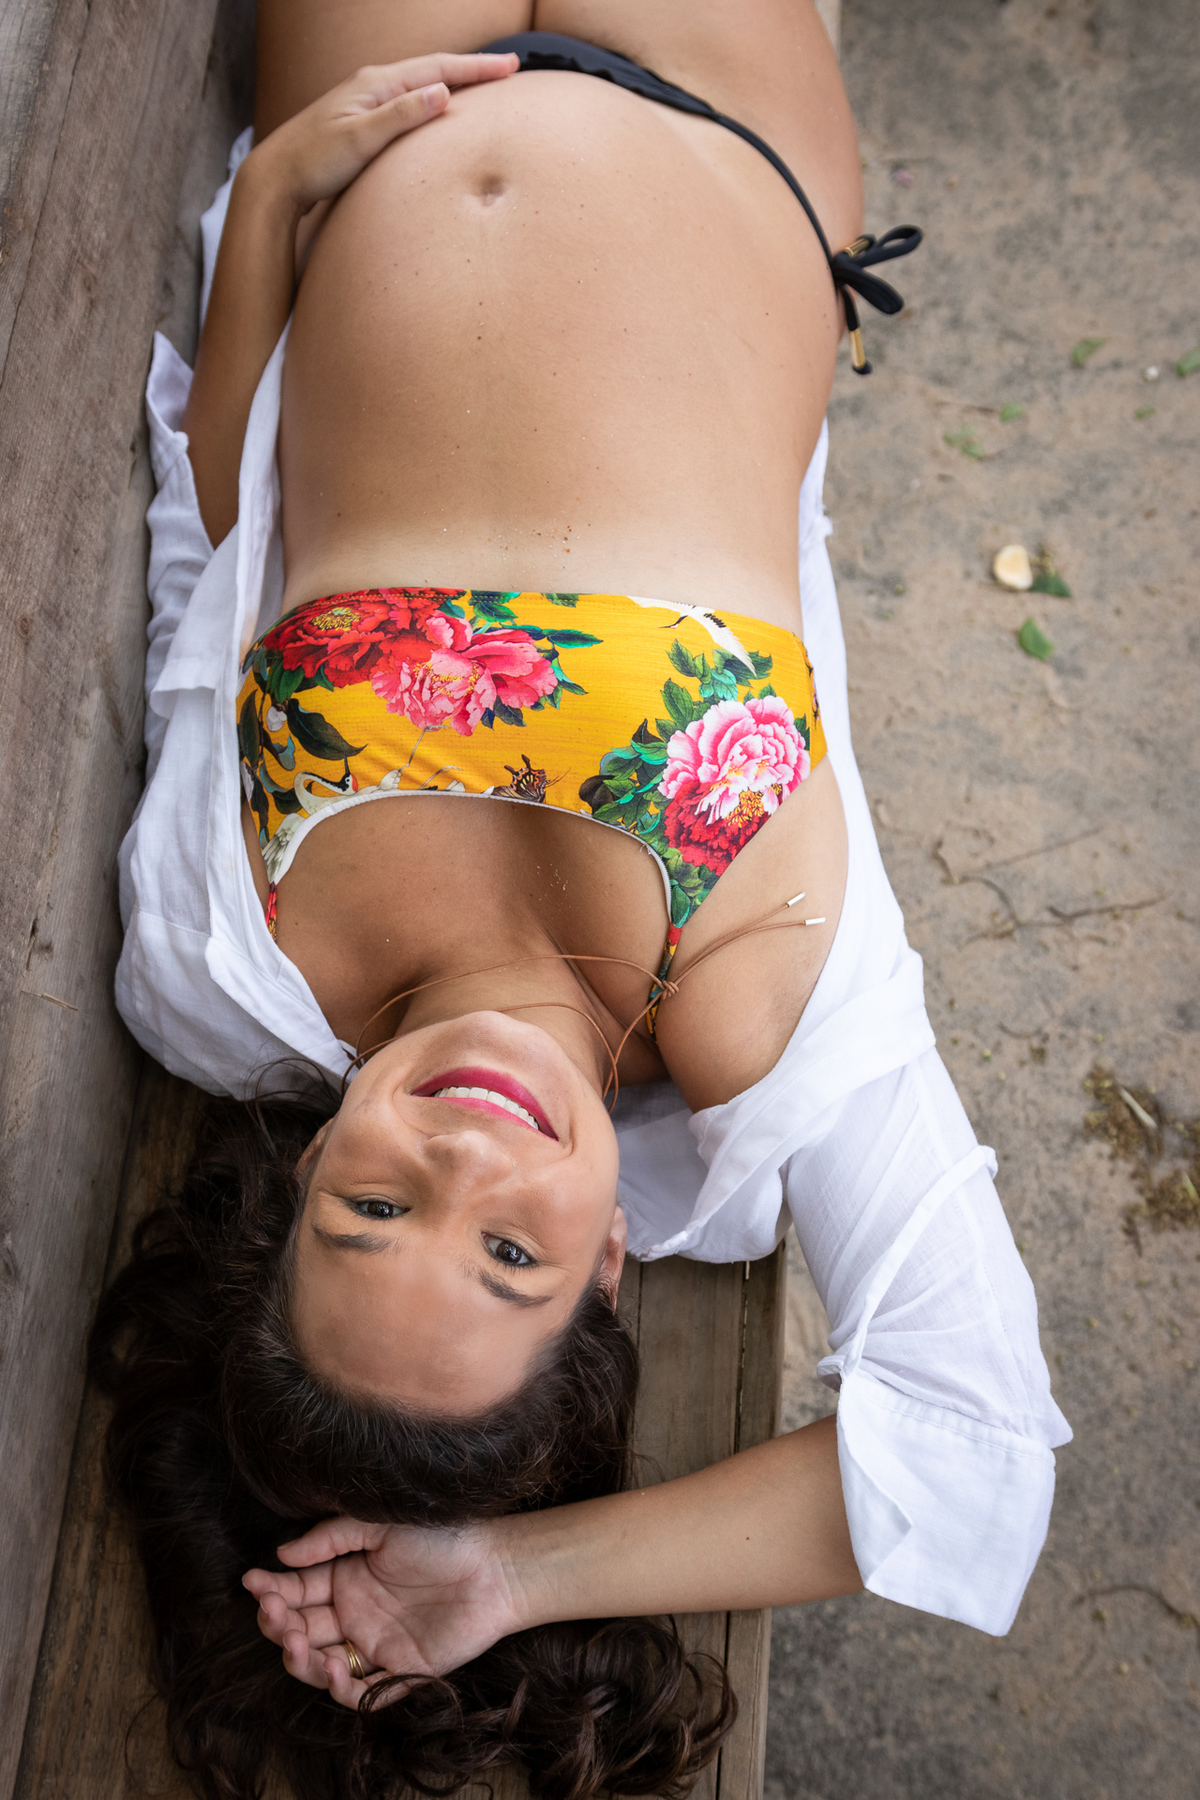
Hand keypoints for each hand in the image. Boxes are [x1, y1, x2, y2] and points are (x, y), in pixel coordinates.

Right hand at [243, 1515, 521, 1711]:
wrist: (497, 1566)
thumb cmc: (443, 1536)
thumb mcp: (380, 1524)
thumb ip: (331, 1537)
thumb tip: (281, 1555)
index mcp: (347, 1578)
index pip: (297, 1590)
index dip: (272, 1591)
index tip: (251, 1583)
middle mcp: (355, 1614)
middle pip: (301, 1630)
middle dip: (279, 1625)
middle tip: (271, 1614)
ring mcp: (374, 1646)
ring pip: (321, 1665)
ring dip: (299, 1660)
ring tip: (295, 1642)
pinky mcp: (400, 1672)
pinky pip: (361, 1692)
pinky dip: (339, 1688)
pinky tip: (329, 1666)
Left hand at [244, 50, 518, 218]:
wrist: (275, 179)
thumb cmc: (313, 162)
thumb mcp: (359, 140)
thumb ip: (400, 116)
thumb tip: (442, 93)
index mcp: (376, 83)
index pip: (437, 69)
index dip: (476, 67)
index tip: (511, 66)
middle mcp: (372, 85)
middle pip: (432, 70)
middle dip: (472, 69)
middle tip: (509, 69)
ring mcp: (366, 101)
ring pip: (420, 84)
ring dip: (454, 81)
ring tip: (483, 84)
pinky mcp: (362, 121)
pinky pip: (408, 103)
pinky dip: (432, 100)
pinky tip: (439, 109)